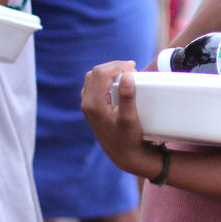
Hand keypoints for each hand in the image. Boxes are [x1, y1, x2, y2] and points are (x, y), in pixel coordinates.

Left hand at [80, 63, 160, 177]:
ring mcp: (87, 106)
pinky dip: (105, 80)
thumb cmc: (128, 138)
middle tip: (131, 69)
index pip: (101, 73)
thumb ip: (127, 96)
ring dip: (109, 72)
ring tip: (126, 74)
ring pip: (93, 78)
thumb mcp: (130, 118)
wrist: (123, 155)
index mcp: (93, 104)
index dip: (117, 66)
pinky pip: (94, 86)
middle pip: (95, 73)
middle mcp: (87, 103)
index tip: (133, 67)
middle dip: (113, 67)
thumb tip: (127, 75)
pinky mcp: (91, 108)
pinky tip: (118, 83)